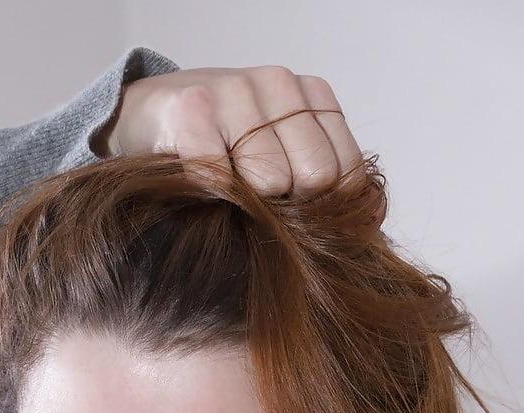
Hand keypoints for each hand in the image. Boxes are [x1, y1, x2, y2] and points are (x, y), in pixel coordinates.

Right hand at [96, 65, 363, 197]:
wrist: (149, 119)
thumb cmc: (223, 151)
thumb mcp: (283, 157)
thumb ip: (330, 184)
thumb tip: (374, 218)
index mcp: (311, 94)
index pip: (348, 172)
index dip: (326, 212)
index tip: (294, 220)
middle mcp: (279, 82)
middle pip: (315, 178)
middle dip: (289, 209)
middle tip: (257, 210)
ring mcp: (235, 90)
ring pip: (269, 181)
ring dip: (246, 206)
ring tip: (227, 196)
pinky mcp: (192, 109)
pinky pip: (220, 178)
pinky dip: (211, 198)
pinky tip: (200, 188)